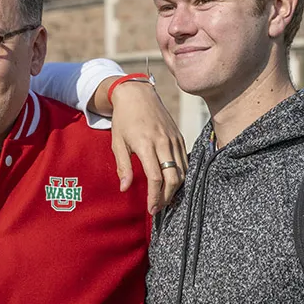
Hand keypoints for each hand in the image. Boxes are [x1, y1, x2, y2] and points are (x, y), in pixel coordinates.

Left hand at [103, 81, 187, 214]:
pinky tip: (173, 184)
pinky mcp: (179, 137)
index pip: (155, 178)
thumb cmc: (124, 119)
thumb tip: (125, 188)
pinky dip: (181, 175)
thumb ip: (123, 167)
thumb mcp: (118, 143)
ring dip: (175, 189)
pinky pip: (186, 161)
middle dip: (167, 197)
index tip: (151, 209)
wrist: (137, 94)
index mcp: (146, 144)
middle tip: (158, 208)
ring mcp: (174, 139)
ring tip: (165, 199)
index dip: (154, 196)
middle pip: (173, 178)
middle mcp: (163, 142)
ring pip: (182, 171)